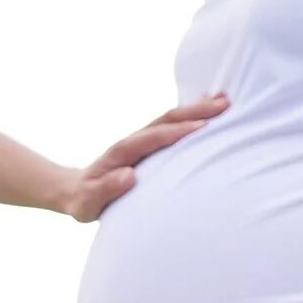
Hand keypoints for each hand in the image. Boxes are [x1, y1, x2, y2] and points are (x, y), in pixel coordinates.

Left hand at [58, 95, 228, 222]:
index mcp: (122, 152)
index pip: (154, 138)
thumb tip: (129, 176)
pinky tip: (209, 110)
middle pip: (167, 120)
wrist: (77, 191)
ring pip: (172, 119)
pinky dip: (191, 117)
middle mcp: (134, 140)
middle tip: (224, 105)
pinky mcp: (149, 144)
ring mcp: (142, 140)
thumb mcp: (88, 202)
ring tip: (225, 101)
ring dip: (197, 109)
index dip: (177, 132)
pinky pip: (172, 127)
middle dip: (195, 111)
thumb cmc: (85, 201)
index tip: (202, 129)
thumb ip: (106, 190)